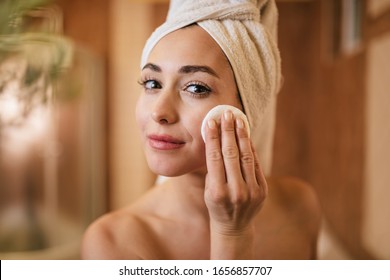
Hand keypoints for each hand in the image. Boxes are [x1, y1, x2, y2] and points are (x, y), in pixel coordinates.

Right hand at [204, 110, 267, 235]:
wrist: (234, 226)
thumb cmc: (216, 204)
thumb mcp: (209, 189)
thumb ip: (213, 168)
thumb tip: (216, 139)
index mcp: (217, 192)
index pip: (214, 158)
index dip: (213, 138)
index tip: (211, 122)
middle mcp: (235, 192)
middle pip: (231, 154)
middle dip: (228, 131)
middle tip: (226, 114)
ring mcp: (251, 191)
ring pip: (246, 157)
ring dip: (242, 136)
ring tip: (238, 120)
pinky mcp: (262, 190)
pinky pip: (256, 164)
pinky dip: (250, 148)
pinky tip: (246, 136)